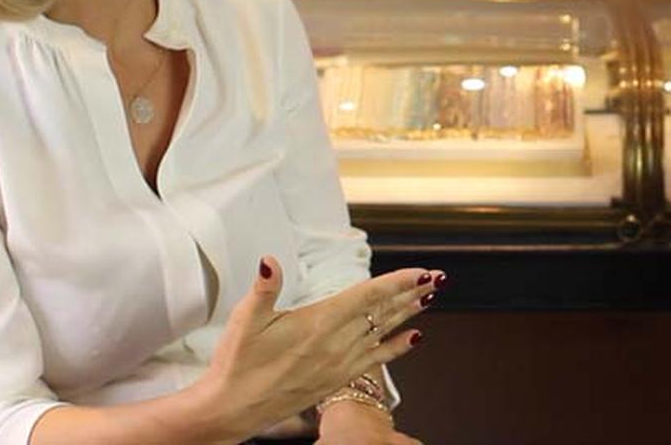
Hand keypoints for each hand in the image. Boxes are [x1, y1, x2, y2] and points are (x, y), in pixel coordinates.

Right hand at [192, 257, 440, 440]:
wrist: (232, 410)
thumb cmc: (237, 365)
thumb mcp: (245, 320)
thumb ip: (264, 288)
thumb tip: (270, 261)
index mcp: (318, 323)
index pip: (367, 296)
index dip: (397, 282)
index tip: (421, 272)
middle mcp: (336, 344)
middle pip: (383, 312)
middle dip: (412, 293)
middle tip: (438, 278)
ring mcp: (339, 364)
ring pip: (383, 333)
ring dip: (408, 314)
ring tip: (429, 298)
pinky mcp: (337, 380)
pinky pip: (376, 361)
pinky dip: (397, 348)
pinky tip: (415, 339)